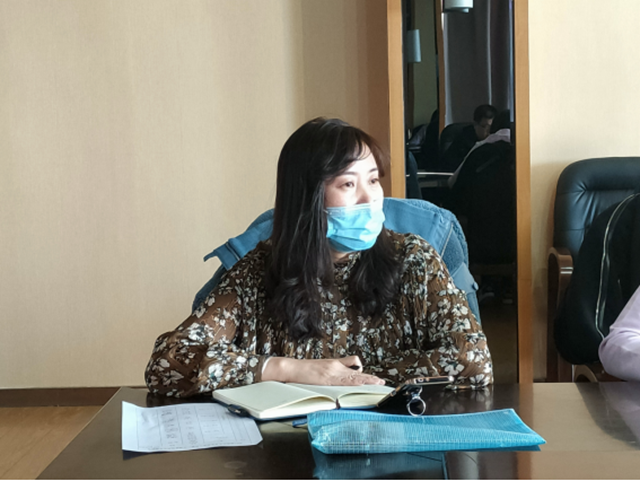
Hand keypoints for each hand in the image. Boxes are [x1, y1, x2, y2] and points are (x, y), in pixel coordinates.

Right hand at [262, 355, 384, 385]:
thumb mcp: (322, 368)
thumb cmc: (305, 371)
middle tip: (381, 383)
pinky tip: (360, 386)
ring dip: (366, 381)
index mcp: (335, 364)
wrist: (292, 368)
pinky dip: (353, 384)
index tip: (376, 379)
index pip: (355, 367)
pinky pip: (344, 382)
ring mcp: (332, 372)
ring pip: (353, 377)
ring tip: (376, 384)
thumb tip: (343, 378)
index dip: (366, 374)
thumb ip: (333, 371)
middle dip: (370, 379)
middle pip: (358, 372)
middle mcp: (336, 367)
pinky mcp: (327, 379)